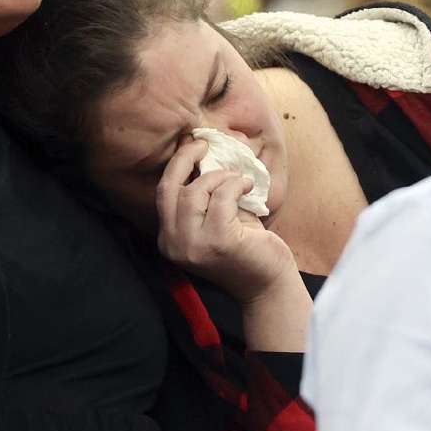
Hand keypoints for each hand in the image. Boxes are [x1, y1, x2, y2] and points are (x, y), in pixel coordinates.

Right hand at [156, 138, 296, 303]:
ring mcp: (193, 246)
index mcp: (169, 239)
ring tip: (237, 180)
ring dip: (219, 177)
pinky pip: (222, 198)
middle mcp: (174, 244)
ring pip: (194, 191)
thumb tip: (203, 151)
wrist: (267, 285)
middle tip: (204, 145)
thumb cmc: (245, 248)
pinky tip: (247, 186)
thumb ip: (205, 194)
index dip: (177, 165)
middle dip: (185, 158)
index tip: (193, 146)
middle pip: (169, 188)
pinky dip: (235, 185)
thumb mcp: (215, 219)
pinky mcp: (218, 242)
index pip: (163, 193)